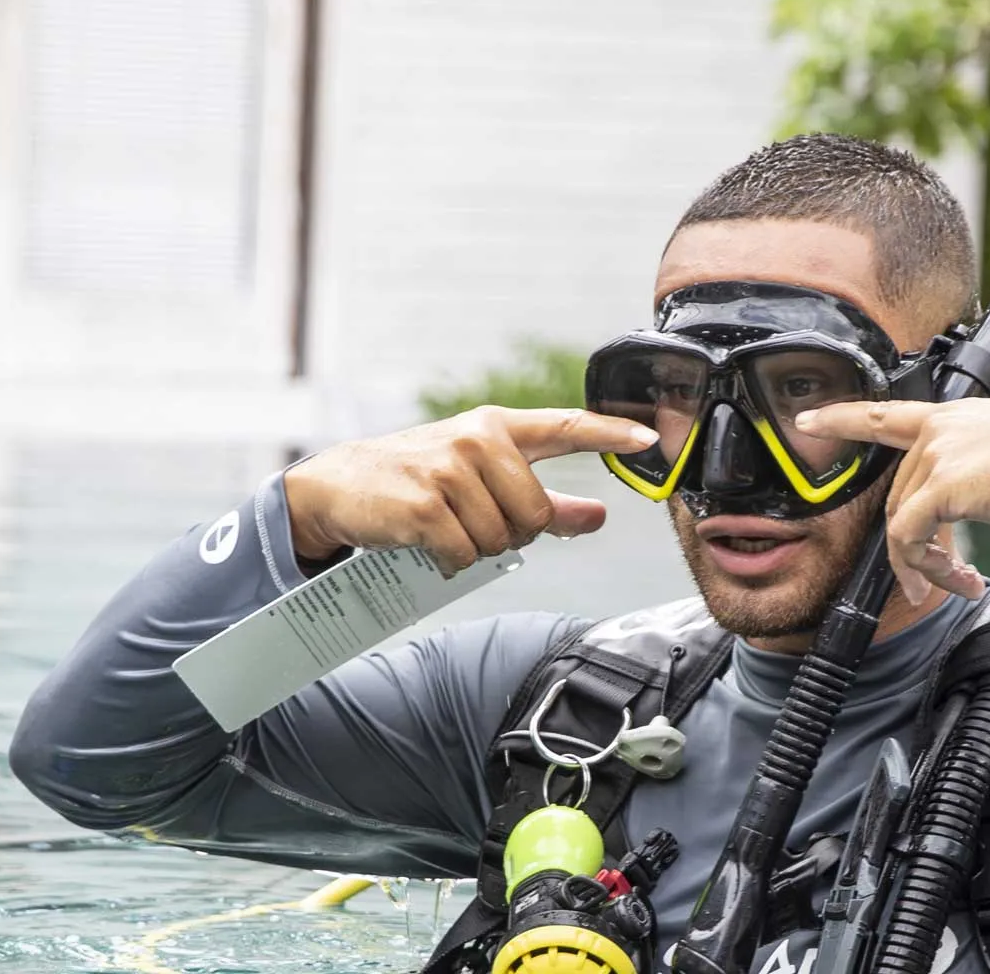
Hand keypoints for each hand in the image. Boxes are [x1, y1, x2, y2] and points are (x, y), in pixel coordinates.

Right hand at [284, 407, 656, 573]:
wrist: (338, 486)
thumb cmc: (419, 481)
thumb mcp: (481, 481)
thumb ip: (545, 502)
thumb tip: (598, 516)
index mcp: (497, 428)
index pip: (566, 426)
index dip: (612, 433)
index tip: (651, 438)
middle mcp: (477, 439)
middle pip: (535, 514)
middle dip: (511, 533)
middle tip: (473, 522)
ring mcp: (450, 470)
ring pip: (502, 540)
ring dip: (477, 548)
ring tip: (446, 527)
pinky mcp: (426, 505)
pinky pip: (467, 555)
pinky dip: (451, 562)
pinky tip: (428, 542)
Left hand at [792, 399, 989, 604]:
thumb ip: (978, 469)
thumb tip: (973, 499)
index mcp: (953, 416)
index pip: (886, 415)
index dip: (842, 418)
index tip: (807, 420)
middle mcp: (939, 430)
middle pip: (899, 497)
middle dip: (917, 545)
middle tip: (951, 576)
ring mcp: (937, 454)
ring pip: (901, 523)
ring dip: (925, 565)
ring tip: (958, 583)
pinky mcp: (942, 485)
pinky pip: (909, 538)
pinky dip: (924, 568)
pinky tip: (956, 581)